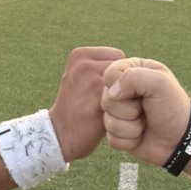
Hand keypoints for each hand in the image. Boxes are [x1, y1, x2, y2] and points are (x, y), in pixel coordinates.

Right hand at [48, 46, 126, 161]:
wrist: (60, 134)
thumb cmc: (75, 105)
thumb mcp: (79, 75)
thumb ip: (99, 65)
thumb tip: (130, 65)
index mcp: (79, 55)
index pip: (117, 55)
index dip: (118, 74)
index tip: (107, 88)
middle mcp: (85, 65)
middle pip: (124, 70)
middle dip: (122, 84)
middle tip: (111, 100)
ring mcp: (92, 83)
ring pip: (127, 85)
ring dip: (126, 97)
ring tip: (112, 108)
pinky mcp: (100, 103)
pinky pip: (127, 102)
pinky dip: (126, 110)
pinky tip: (114, 117)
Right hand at [102, 57, 190, 166]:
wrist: (181, 140)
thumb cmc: (173, 108)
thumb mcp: (160, 83)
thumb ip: (133, 77)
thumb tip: (111, 93)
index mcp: (132, 72)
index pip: (109, 74)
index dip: (121, 86)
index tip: (141, 93)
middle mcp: (123, 91)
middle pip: (107, 100)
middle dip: (129, 110)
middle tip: (145, 110)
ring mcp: (119, 113)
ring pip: (107, 121)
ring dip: (131, 127)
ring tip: (145, 124)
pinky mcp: (118, 133)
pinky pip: (111, 139)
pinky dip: (128, 141)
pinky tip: (140, 137)